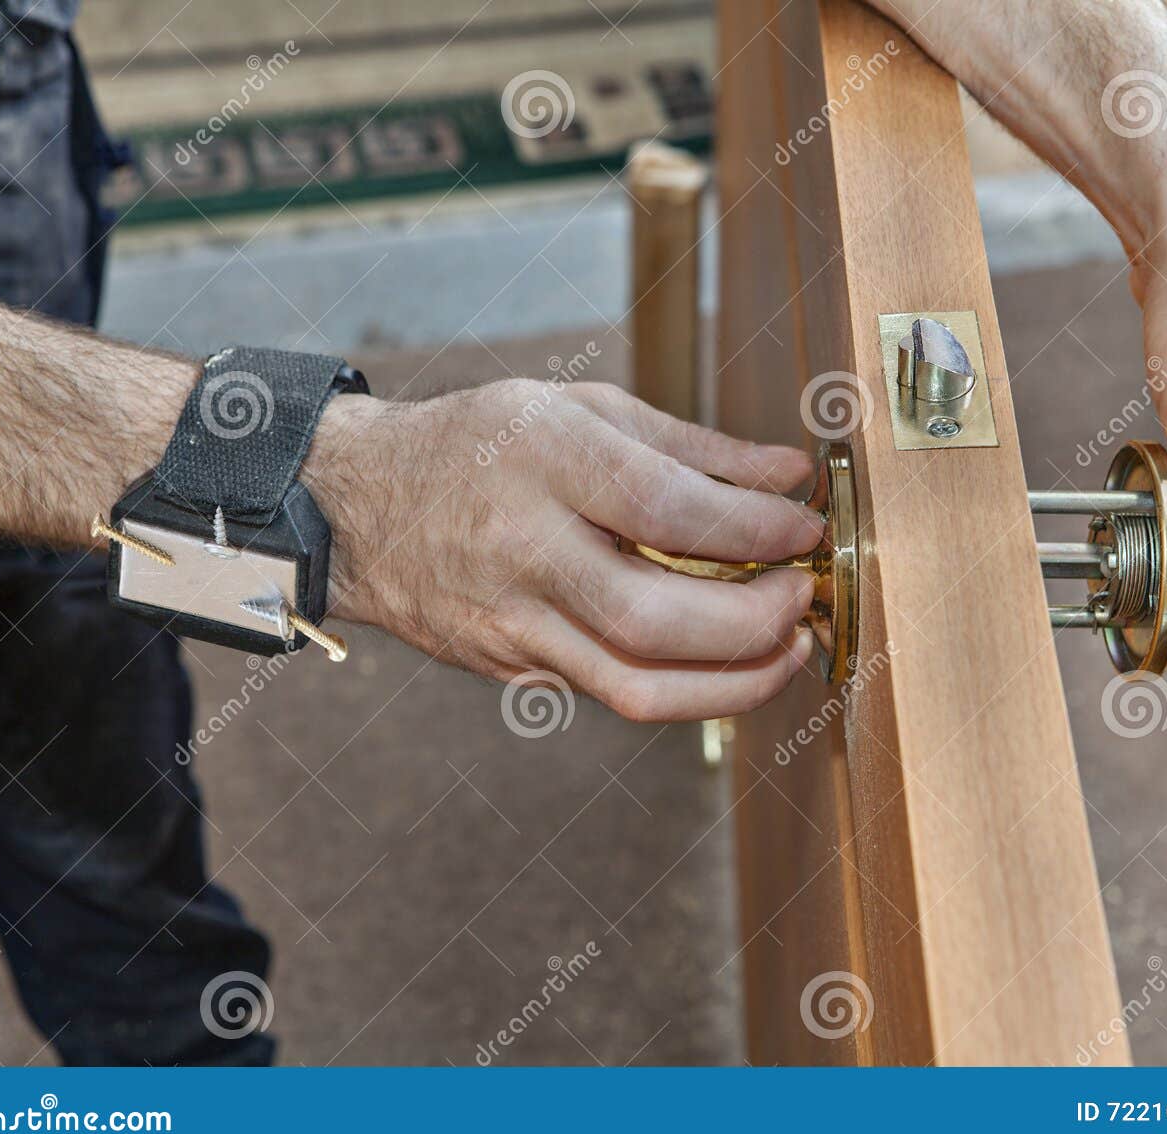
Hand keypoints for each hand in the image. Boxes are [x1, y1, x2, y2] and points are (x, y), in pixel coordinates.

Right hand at [306, 380, 823, 720]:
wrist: (363, 506)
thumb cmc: (484, 444)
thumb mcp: (583, 409)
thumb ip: (694, 445)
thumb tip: (788, 475)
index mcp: (543, 461)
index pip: (666, 508)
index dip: (752, 527)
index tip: (803, 528)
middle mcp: (523, 549)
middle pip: (654, 618)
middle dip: (752, 622)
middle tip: (799, 597)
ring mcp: (512, 622)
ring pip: (636, 685)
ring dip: (734, 682)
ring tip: (785, 649)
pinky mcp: (511, 667)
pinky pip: (612, 691)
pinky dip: (684, 685)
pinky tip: (723, 657)